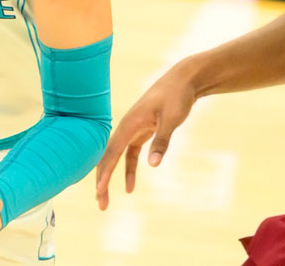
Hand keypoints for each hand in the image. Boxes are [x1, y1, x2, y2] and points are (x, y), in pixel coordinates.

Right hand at [95, 61, 196, 209]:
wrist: (183, 81)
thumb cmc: (176, 97)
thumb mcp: (171, 119)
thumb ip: (161, 141)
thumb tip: (153, 165)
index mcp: (128, 124)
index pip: (111, 152)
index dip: (105, 172)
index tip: (100, 190)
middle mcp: (126, 127)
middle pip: (108, 157)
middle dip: (102, 180)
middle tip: (101, 203)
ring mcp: (133, 130)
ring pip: (116, 157)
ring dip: (111, 177)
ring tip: (106, 199)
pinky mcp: (142, 132)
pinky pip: (130, 155)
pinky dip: (128, 170)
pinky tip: (130, 187)